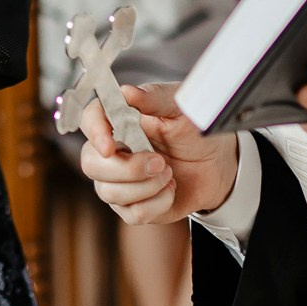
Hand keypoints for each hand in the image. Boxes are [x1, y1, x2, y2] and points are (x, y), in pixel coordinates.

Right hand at [78, 83, 239, 223]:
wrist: (217, 163)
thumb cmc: (194, 130)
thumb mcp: (181, 107)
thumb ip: (154, 98)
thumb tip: (127, 92)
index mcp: (119, 120)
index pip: (89, 120)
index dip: (94, 133)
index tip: (110, 146)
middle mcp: (112, 151)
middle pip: (91, 163)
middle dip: (127, 168)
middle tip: (160, 162)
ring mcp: (118, 181)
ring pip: (110, 193)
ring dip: (147, 186)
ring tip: (169, 173)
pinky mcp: (132, 207)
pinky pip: (133, 213)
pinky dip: (158, 203)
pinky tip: (170, 189)